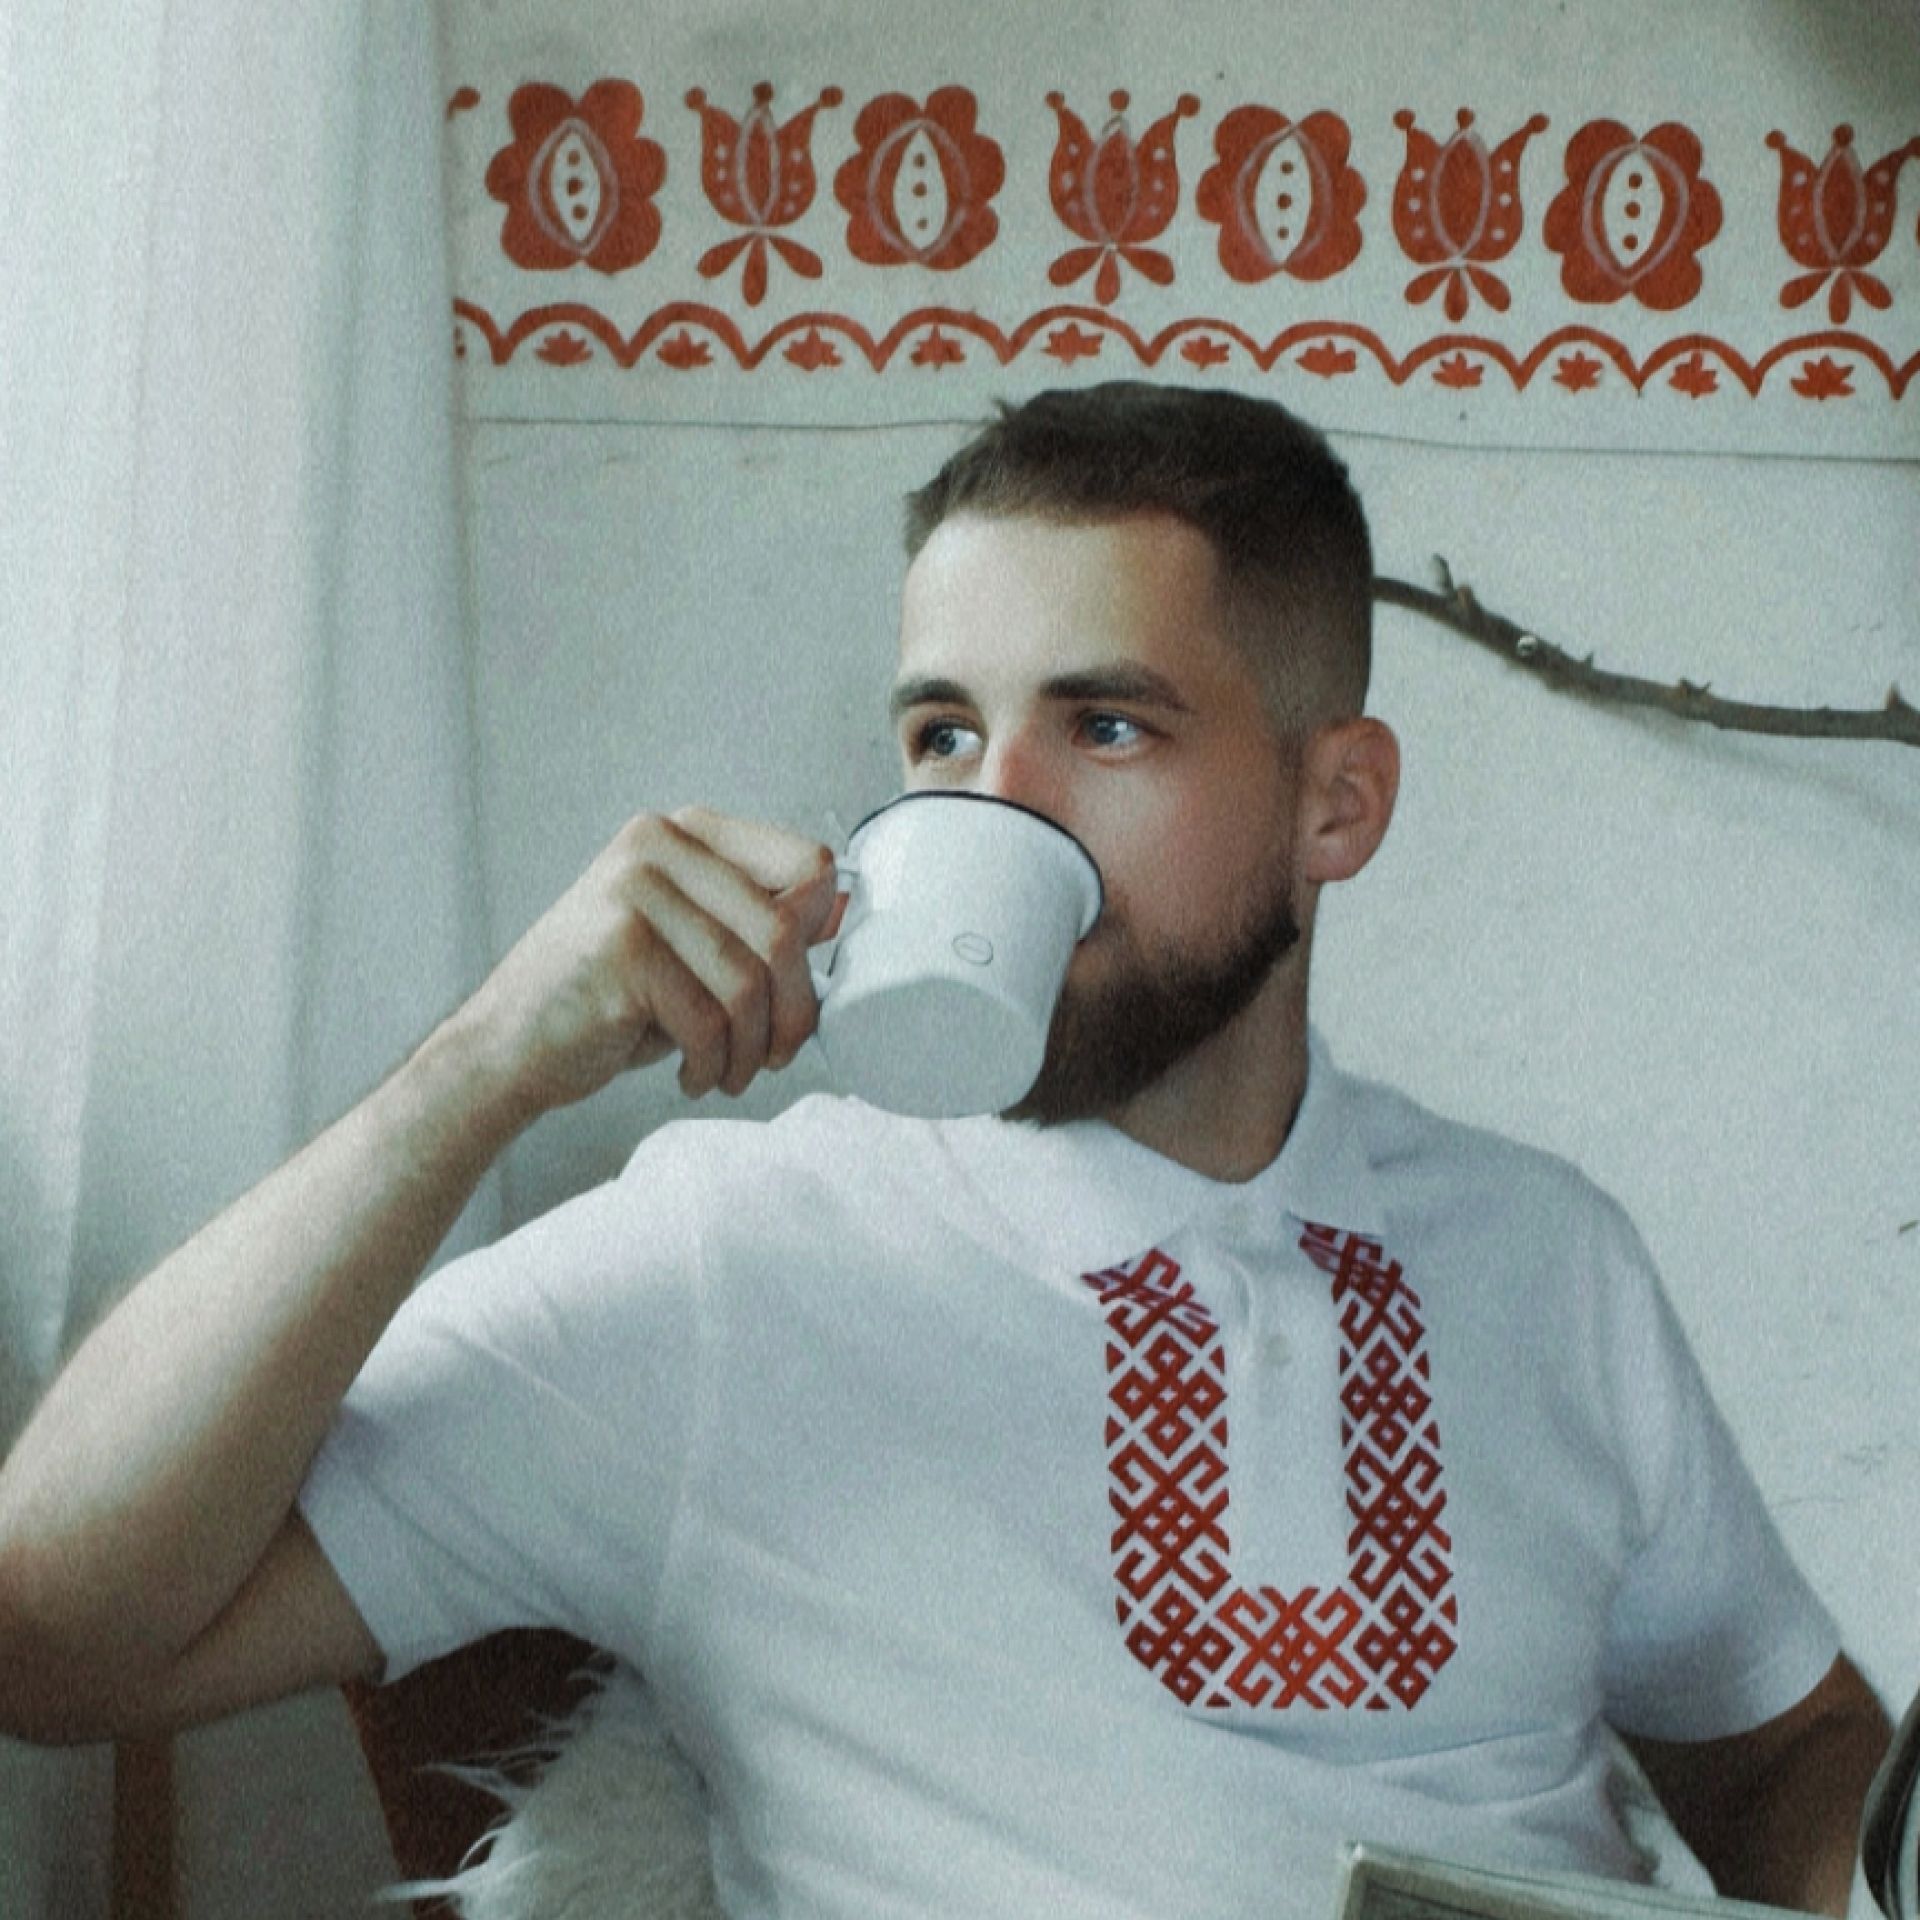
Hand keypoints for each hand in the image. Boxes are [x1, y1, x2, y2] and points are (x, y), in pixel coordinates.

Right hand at [456, 808, 841, 1114]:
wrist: (506, 1047)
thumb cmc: (608, 1001)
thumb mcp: (695, 950)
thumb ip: (761, 922)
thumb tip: (838, 906)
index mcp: (682, 834)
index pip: (805, 862)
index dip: (816, 935)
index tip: (795, 991)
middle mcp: (657, 848)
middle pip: (782, 930)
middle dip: (792, 1012)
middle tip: (777, 1056)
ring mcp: (634, 892)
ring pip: (748, 981)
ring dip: (752, 1049)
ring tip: (730, 1073)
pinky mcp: (622, 950)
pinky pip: (708, 1018)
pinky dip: (712, 1063)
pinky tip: (692, 1075)